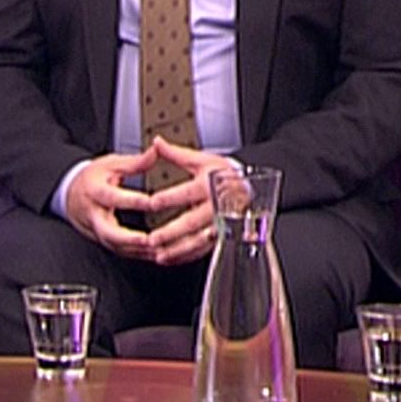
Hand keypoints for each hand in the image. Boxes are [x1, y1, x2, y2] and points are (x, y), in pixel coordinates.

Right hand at [63, 147, 160, 260]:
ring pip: (115, 246)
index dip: (134, 201)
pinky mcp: (103, 240)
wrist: (69, 193)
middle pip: (109, 231)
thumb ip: (134, 162)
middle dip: (129, 238)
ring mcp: (97, 230)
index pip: (114, 198)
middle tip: (149, 240)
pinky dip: (138, 254)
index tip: (153, 202)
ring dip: (137, 250)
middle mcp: (94, 214)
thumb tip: (155, 152)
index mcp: (95, 192)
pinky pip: (120, 251)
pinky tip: (154, 254)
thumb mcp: (110, 164)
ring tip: (158, 250)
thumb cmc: (92, 179)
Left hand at [142, 136, 230, 265]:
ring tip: (160, 255)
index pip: (188, 192)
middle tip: (153, 238)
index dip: (170, 197)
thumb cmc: (223, 174)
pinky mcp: (223, 236)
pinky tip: (171, 259)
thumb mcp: (201, 160)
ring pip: (199, 240)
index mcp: (210, 185)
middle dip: (172, 232)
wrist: (248, 187)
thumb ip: (176, 154)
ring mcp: (221, 224)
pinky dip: (187, 256)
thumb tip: (156, 142)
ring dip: (179, 249)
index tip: (152, 202)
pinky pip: (205, 249)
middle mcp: (217, 206)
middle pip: (193, 221)